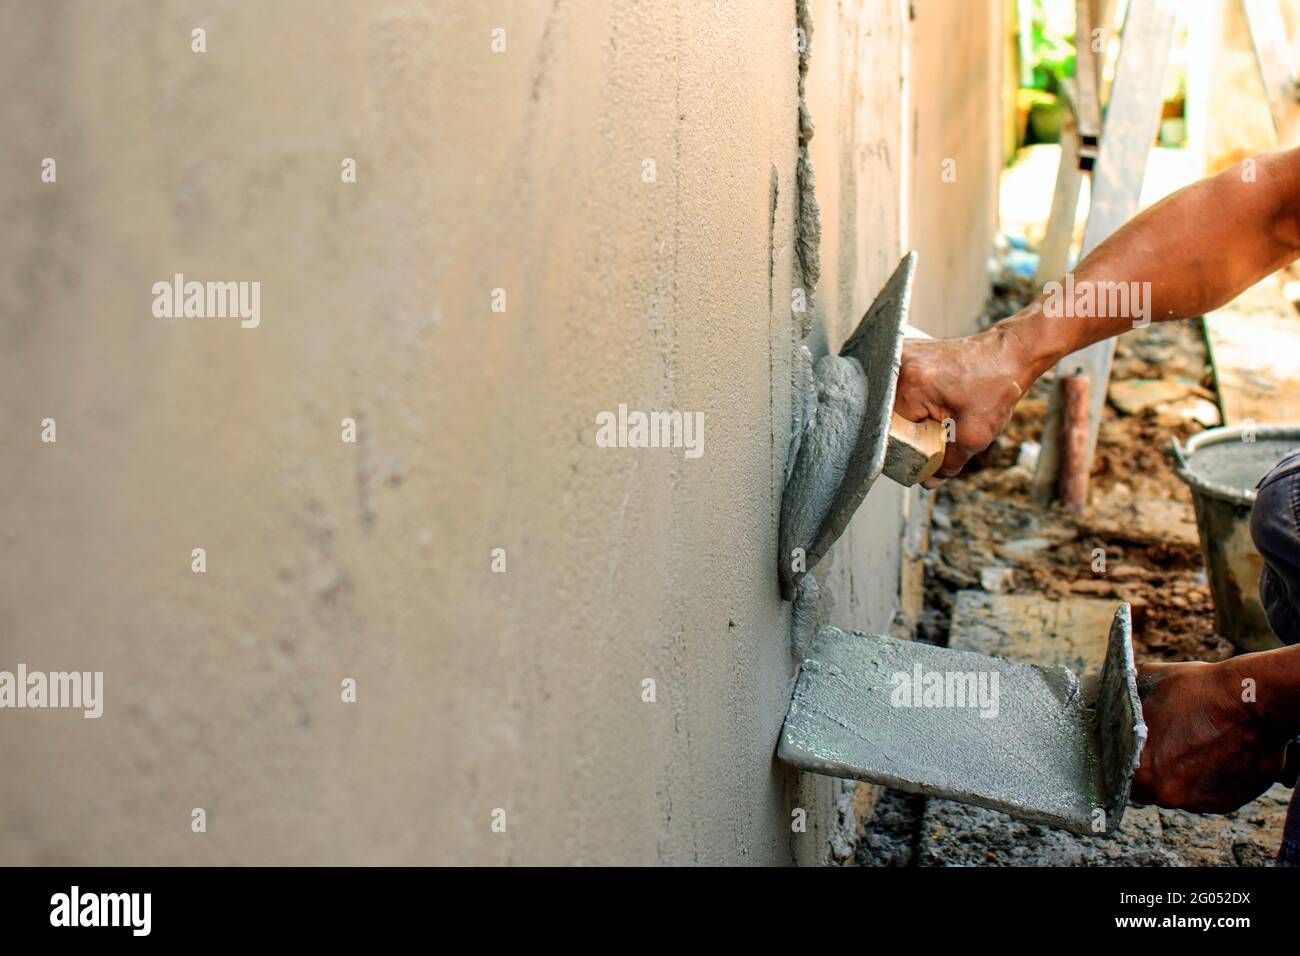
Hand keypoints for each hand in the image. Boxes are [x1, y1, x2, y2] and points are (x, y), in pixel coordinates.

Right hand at [894, 322, 1039, 483]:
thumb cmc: (996, 386)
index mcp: (910, 384)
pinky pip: (899, 386)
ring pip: (893, 401)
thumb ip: (948, 462)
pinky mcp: (906, 351)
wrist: (1010, 352)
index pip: (892, 432)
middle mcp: (898, 364)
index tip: (928, 452)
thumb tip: (928, 481)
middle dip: (911, 432)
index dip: (908, 449)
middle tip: (939, 431)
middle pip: (890, 416)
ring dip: (911, 415)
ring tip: (942, 412)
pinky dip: (913, 399)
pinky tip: (935, 399)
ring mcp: (900, 354)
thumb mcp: (975, 434)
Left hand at [1130, 659, 1292, 813]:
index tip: (1132, 748)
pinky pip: (1206, 793)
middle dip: (1153, 767)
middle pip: (1149, 786)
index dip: (1125, 759)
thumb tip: (1112, 700)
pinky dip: (1207, 778)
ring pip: (1179, 790)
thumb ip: (1126, 702)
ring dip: (1181, 774)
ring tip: (1193, 745)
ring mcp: (1200, 802)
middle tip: (1164, 743)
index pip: (1120, 775)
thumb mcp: (1148, 684)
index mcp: (1143, 770)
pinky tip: (1213, 754)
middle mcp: (1169, 794)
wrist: (1254, 700)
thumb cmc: (1199, 690)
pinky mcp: (1227, 803)